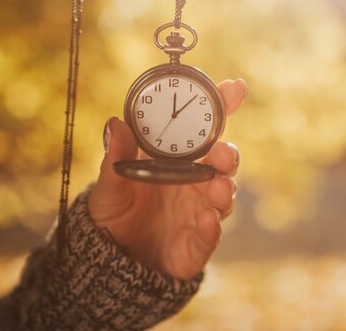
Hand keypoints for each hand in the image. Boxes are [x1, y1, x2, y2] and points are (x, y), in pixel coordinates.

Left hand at [89, 79, 246, 280]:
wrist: (111, 257)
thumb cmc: (116, 210)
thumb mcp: (110, 183)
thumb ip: (116, 158)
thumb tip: (114, 124)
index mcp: (178, 159)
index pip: (205, 129)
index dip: (223, 107)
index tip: (235, 89)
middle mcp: (194, 181)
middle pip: (222, 163)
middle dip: (228, 154)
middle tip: (224, 152)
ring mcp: (200, 210)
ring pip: (223, 196)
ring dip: (225, 189)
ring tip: (219, 186)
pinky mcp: (198, 242)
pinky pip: (210, 235)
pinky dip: (212, 227)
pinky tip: (207, 220)